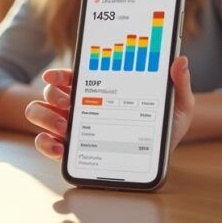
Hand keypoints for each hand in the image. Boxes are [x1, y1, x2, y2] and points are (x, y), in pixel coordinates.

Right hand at [26, 55, 195, 159]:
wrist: (161, 161)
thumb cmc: (165, 129)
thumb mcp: (178, 106)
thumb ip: (179, 84)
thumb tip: (180, 61)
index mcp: (101, 90)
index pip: (73, 76)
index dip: (59, 74)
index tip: (54, 76)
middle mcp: (81, 107)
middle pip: (51, 93)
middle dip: (53, 95)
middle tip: (68, 103)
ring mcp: (72, 129)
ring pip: (40, 114)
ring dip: (45, 116)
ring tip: (63, 125)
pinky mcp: (71, 151)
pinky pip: (46, 145)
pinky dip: (45, 143)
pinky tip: (59, 146)